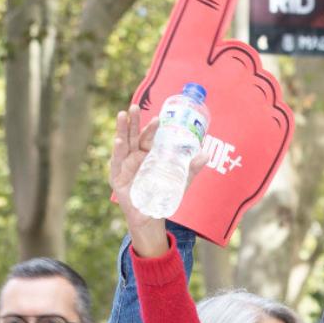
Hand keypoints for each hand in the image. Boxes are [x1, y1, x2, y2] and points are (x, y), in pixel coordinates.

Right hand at [110, 106, 200, 257]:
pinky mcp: (117, 177)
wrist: (150, 215)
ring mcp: (124, 165)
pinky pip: (117, 162)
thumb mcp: (179, 180)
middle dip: (133, 121)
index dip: (151, 127)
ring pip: (122, 144)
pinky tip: (119, 141)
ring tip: (123, 115)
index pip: (148, 137)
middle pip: (132, 135)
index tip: (159, 118)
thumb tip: (206, 155)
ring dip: (122, 129)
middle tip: (134, 107)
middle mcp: (133, 156)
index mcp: (147, 154)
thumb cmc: (163, 194)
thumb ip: (192, 168)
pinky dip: (118, 151)